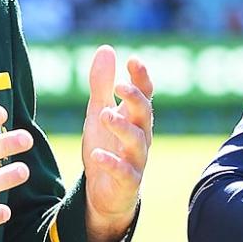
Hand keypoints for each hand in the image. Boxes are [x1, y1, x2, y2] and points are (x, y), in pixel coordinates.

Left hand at [81, 45, 153, 241]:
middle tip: (119, 86)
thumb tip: (107, 48)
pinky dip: (112, 163)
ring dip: (123, 127)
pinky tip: (97, 155)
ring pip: (137, 142)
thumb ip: (102, 84)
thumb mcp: (99, 112)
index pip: (145, 94)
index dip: (141, 78)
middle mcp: (141, 136)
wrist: (104, 192)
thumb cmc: (107, 146)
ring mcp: (136, 159)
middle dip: (135, 99)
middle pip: (145, 114)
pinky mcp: (128, 181)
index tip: (133, 60)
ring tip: (105, 115)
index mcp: (135, 117)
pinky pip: (124, 172)